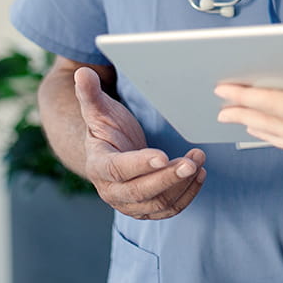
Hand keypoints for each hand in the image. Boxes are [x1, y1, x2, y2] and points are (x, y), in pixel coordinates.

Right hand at [74, 67, 205, 218]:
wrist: (109, 153)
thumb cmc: (106, 128)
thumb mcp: (98, 110)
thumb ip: (89, 93)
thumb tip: (83, 73)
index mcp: (98, 165)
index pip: (118, 169)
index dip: (140, 164)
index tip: (163, 155)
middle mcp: (111, 190)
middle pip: (140, 191)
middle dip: (168, 178)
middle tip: (191, 162)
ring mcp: (128, 203)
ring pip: (158, 203)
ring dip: (181, 185)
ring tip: (198, 161)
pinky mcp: (146, 209)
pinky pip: (168, 209)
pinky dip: (186, 195)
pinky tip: (199, 175)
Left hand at [214, 53, 282, 174]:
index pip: (274, 103)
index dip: (247, 95)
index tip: (224, 88)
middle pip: (271, 122)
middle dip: (243, 113)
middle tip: (220, 107)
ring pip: (280, 136)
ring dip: (257, 127)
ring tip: (240, 122)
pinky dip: (277, 139)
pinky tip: (275, 136)